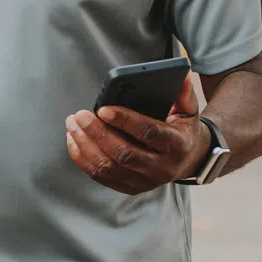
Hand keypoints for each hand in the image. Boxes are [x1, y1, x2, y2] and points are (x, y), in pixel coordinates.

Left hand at [65, 75, 205, 193]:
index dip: (125, 121)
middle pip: (124, 154)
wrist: (189, 160)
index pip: (149, 133)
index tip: (103, 108)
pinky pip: (101, 176)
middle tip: (79, 115)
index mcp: (177, 145)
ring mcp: (145, 181)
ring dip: (85, 145)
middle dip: (98, 133)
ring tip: (72, 124)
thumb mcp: (188, 111)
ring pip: (108, 167)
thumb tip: (182, 74)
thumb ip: (183, 94)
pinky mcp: (130, 187)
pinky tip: (73, 140)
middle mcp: (162, 168)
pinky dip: (82, 159)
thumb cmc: (182, 129)